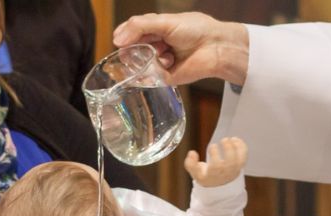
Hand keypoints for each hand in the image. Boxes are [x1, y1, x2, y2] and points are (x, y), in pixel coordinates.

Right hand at [112, 12, 248, 85]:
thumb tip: (116, 39)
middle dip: (134, 48)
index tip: (120, 40)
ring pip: (138, 63)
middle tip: (140, 48)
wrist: (215, 47)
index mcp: (154, 29)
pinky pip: (148, 78)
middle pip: (132, 49)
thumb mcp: (165, 22)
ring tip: (164, 51)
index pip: (130, 32)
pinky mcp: (163, 77)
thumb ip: (139, 27)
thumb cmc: (195, 30)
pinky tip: (168, 62)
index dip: (124, 35)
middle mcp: (155, 45)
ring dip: (148, 57)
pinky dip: (154, 70)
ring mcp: (158, 62)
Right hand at [185, 137, 247, 186]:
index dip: (215, 153)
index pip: (217, 165)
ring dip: (238, 147)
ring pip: (240, 159)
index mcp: (214, 174)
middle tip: (224, 140)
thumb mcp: (195, 174)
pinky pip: (244, 155)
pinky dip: (242, 146)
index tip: (212, 146)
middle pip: (231, 162)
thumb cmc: (207, 177)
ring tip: (232, 139)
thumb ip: (190, 163)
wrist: (219, 185)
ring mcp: (235, 169)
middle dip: (228, 148)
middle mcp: (226, 172)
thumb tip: (192, 153)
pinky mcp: (240, 164)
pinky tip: (236, 140)